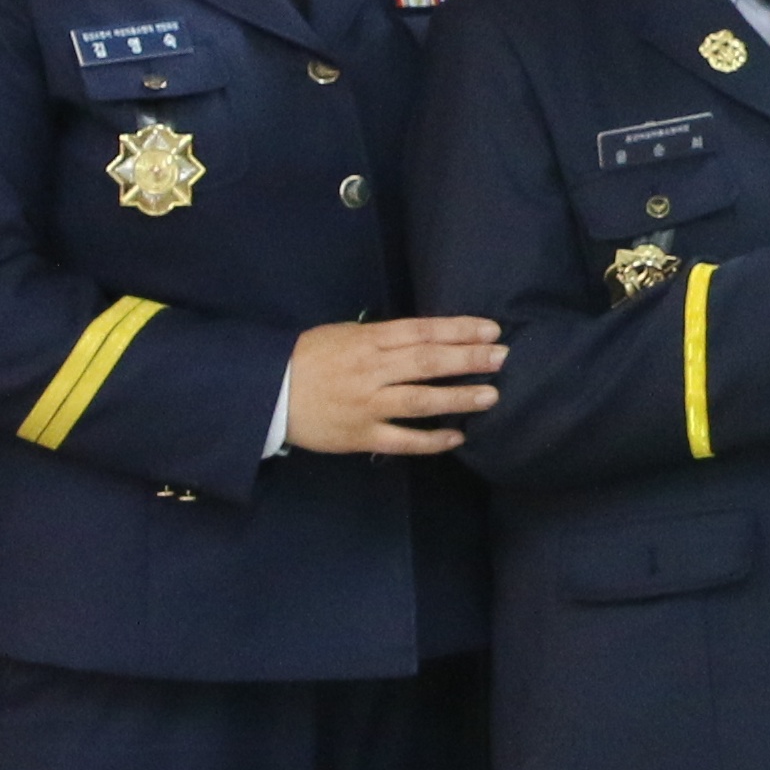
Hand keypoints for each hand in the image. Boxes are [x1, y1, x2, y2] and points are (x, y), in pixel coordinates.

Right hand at [286, 313, 505, 454]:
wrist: (268, 393)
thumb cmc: (308, 358)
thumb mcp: (344, 335)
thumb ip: (383, 338)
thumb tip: (428, 337)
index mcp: (367, 341)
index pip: (421, 331)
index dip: (458, 329)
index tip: (491, 330)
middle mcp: (371, 370)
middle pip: (427, 362)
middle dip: (468, 359)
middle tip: (501, 358)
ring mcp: (367, 405)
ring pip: (421, 400)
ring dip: (458, 397)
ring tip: (491, 395)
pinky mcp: (361, 436)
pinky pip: (403, 440)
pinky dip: (431, 440)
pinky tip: (457, 436)